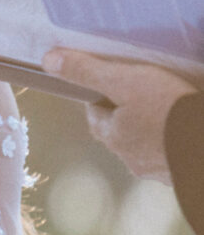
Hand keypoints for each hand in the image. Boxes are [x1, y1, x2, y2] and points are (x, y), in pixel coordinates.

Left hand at [43, 50, 195, 180]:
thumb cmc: (172, 110)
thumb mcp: (127, 81)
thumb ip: (87, 71)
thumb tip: (48, 61)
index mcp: (115, 137)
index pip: (96, 113)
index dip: (102, 93)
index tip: (115, 80)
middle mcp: (133, 159)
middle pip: (121, 130)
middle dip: (128, 112)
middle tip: (144, 91)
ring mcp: (160, 169)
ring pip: (147, 144)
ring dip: (153, 128)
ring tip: (169, 107)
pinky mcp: (183, 172)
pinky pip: (173, 153)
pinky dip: (175, 140)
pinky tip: (186, 127)